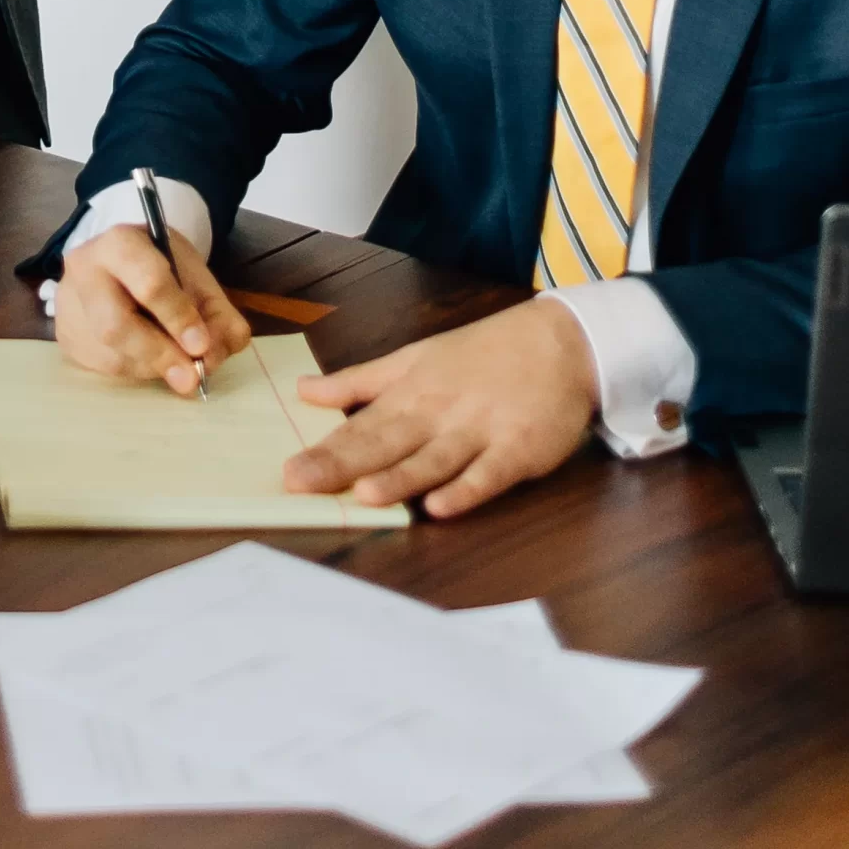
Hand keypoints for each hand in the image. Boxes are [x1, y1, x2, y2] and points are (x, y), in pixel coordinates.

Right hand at [52, 222, 252, 398]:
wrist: (115, 262)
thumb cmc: (158, 265)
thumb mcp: (192, 272)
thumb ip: (215, 310)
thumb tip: (220, 350)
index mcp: (119, 243)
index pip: (148, 282)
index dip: (178, 317)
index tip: (203, 345)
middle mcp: (84, 272)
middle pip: (115, 325)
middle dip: (160, 354)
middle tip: (191, 377)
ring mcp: (68, 307)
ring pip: (111, 355)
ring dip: (154, 368)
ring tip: (178, 365)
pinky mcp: (66, 339)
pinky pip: (104, 369)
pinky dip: (138, 372)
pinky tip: (151, 360)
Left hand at [282, 298, 599, 516]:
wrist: (562, 342)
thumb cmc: (483, 353)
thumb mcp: (415, 357)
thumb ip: (360, 380)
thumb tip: (303, 391)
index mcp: (411, 391)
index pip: (360, 425)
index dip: (324, 449)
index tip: (287, 472)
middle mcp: (439, 412)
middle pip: (386, 442)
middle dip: (342, 464)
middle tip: (300, 483)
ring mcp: (480, 430)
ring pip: (434, 459)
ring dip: (401, 478)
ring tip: (365, 495)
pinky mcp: (518, 449)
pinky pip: (489, 474)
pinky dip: (467, 489)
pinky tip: (442, 506)